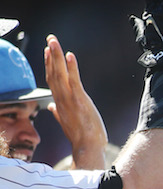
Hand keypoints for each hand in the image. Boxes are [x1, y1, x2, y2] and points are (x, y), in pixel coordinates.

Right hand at [43, 35, 107, 169]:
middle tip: (50, 39)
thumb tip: (52, 108)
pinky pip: (75, 81)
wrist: (87, 148)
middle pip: (53, 73)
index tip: (48, 52)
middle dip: (51, 55)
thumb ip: (58, 113)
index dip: (49, 65)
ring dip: (57, 57)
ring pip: (60, 74)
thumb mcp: (67, 123)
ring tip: (54, 42)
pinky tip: (70, 56)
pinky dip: (72, 68)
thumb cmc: (80, 137)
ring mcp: (70, 100)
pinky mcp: (80, 101)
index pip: (52, 80)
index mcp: (59, 103)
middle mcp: (62, 100)